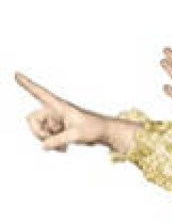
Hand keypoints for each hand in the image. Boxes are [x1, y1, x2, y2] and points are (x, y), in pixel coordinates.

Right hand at [15, 73, 138, 152]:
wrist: (103, 133)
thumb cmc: (94, 128)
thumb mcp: (76, 135)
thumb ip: (58, 140)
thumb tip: (43, 146)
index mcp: (60, 105)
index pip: (40, 93)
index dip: (27, 84)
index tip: (16, 74)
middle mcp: (55, 110)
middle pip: (32, 119)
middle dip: (39, 133)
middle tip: (50, 143)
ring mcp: (55, 119)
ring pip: (39, 131)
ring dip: (48, 141)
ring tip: (63, 147)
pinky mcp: (57, 127)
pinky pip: (46, 137)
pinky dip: (52, 144)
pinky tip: (64, 148)